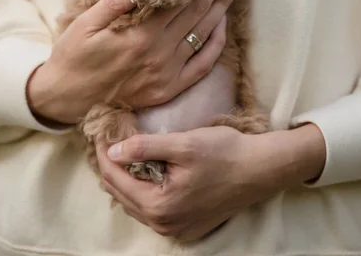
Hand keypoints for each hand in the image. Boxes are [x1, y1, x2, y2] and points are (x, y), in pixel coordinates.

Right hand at [27, 0, 247, 123]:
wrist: (67, 99)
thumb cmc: (74, 56)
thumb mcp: (86, 24)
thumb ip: (115, 2)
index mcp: (142, 35)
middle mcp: (161, 53)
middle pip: (200, 9)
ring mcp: (169, 73)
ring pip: (204, 32)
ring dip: (224, 5)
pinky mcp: (169, 88)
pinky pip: (202, 64)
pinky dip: (215, 42)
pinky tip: (222, 23)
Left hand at [99, 124, 325, 240]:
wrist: (261, 169)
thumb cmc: (225, 153)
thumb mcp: (182, 144)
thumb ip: (144, 148)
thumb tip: (112, 150)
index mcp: (160, 206)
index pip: (115, 179)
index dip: (103, 154)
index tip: (99, 132)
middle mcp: (164, 225)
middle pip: (122, 194)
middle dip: (111, 166)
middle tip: (106, 139)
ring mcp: (176, 229)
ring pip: (136, 203)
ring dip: (125, 178)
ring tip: (120, 152)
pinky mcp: (186, 225)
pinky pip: (152, 209)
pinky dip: (142, 189)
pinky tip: (143, 170)